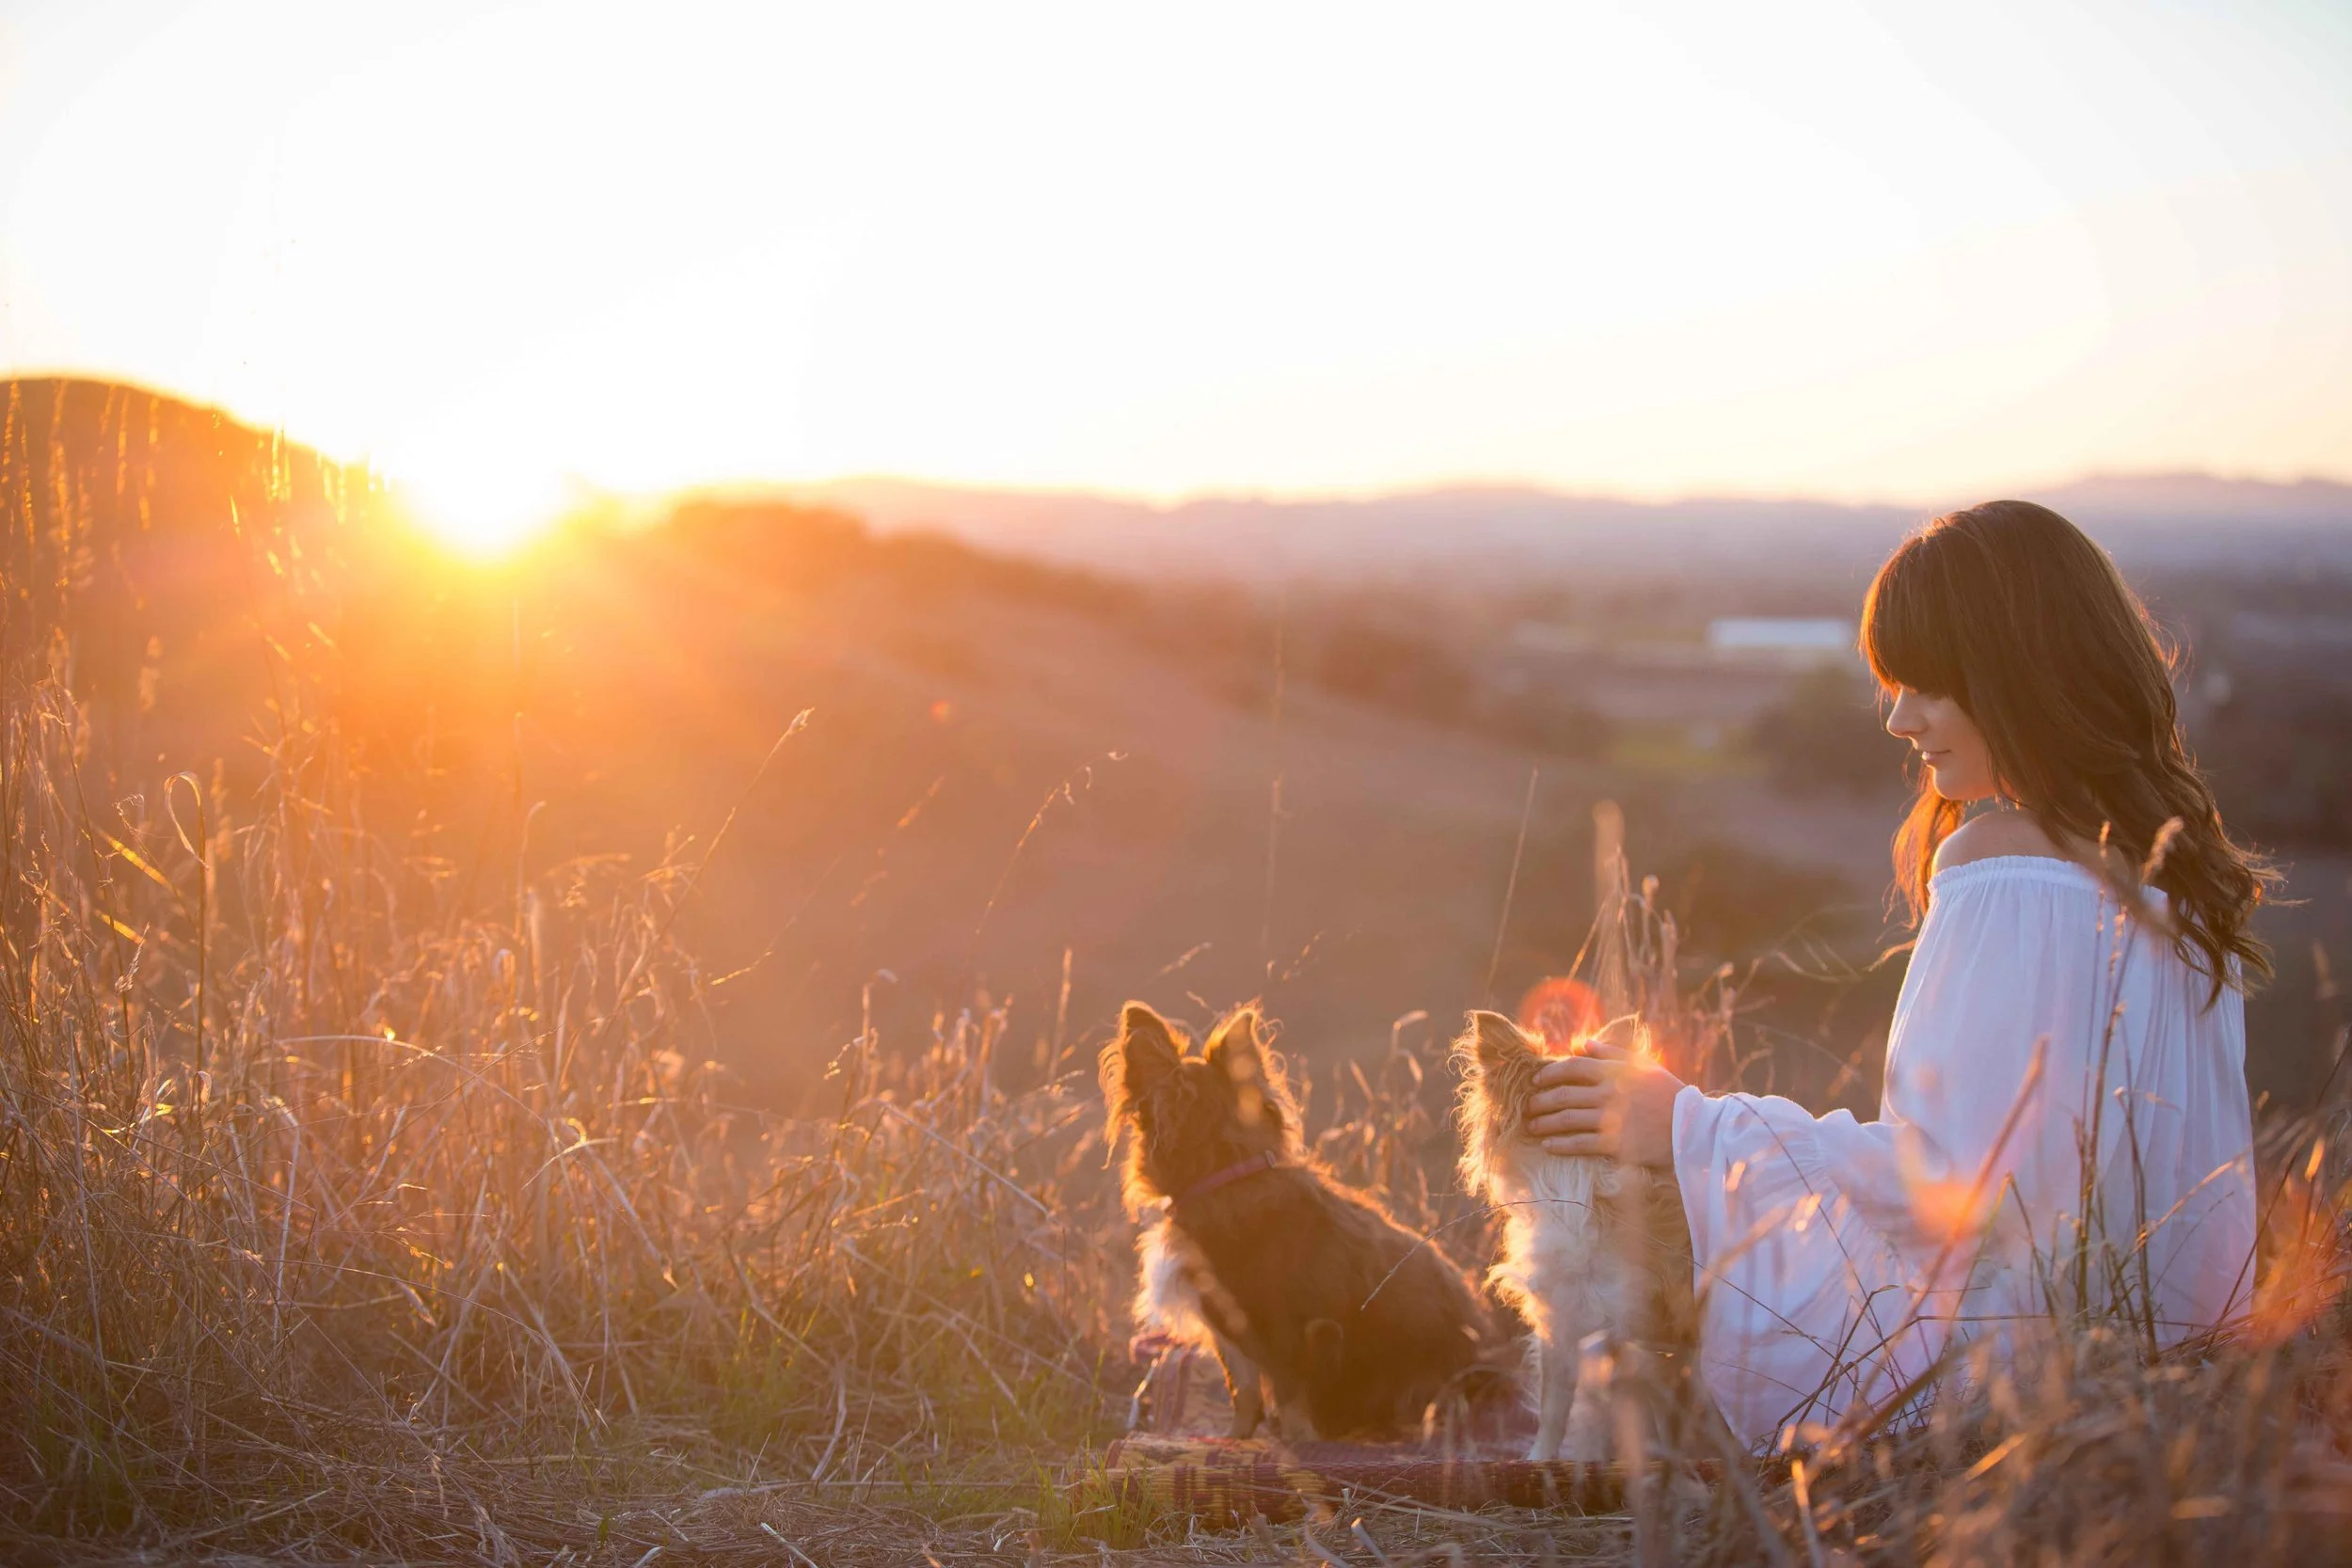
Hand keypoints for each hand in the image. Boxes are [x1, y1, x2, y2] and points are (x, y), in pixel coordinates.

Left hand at [1525, 1033, 1683, 1167]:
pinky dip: (1560, 1145)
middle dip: (1540, 1101)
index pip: (1572, 1067)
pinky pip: (1579, 1144)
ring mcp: (1610, 1119)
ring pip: (1566, 1120)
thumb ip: (1610, 1052)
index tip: (1537, 1080)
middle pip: (1563, 1094)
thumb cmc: (1666, 1093)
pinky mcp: (1615, 1144)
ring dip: (1544, 1123)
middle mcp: (1609, 1093)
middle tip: (1528, 1106)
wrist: (1691, 1127)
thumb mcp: (1642, 1065)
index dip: (1550, 1073)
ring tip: (1532, 1126)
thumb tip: (1580, 1044)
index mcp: (1614, 1071)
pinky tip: (1548, 1145)